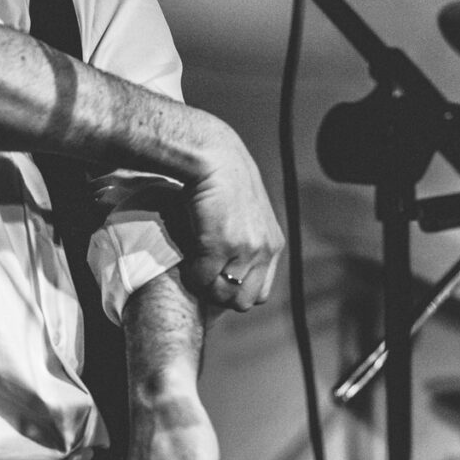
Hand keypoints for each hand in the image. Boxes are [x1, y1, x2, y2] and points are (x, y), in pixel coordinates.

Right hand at [183, 128, 284, 311]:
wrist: (214, 159)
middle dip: (220, 295)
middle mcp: (264, 250)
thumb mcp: (248, 216)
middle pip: (243, 301)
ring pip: (222, 294)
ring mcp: (245, 249)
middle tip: (203, 277)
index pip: (259, 293)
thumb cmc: (224, 182)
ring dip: (204, 286)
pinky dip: (190, 275)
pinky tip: (186, 259)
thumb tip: (230, 271)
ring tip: (193, 268)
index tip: (218, 279)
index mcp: (272, 245)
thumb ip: (247, 243)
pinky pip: (202, 278)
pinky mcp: (221, 245)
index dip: (236, 292)